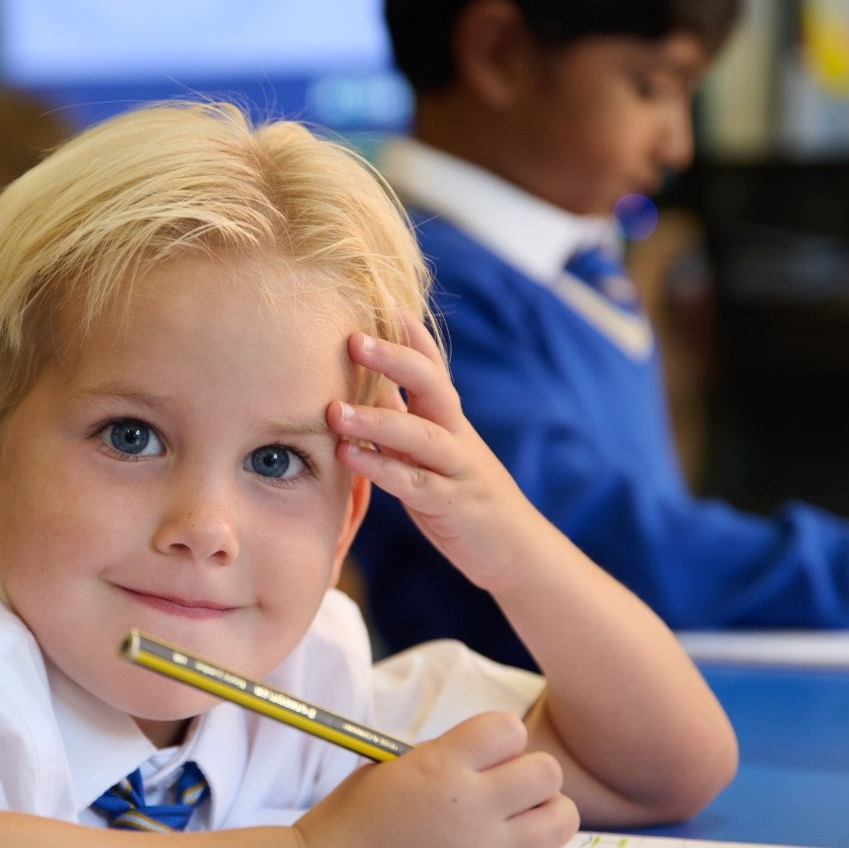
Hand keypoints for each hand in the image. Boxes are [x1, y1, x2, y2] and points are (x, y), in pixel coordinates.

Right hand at [295, 712, 577, 847]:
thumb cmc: (348, 823)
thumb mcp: (390, 771)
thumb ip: (444, 760)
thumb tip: (490, 757)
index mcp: (439, 768)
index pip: (509, 729)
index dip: (500, 737)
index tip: (483, 751)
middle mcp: (470, 809)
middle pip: (547, 773)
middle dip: (531, 773)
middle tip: (505, 785)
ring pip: (559, 821)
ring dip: (543, 813)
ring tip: (511, 817)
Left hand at [329, 311, 546, 594]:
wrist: (516, 551)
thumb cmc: (463, 498)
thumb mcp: (434, 454)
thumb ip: (404, 424)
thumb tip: (364, 393)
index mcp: (450, 419)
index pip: (431, 365)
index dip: (409, 332)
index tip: (382, 296)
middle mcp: (456, 435)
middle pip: (430, 384)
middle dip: (393, 358)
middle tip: (352, 339)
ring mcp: (457, 469)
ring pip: (419, 434)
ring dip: (375, 418)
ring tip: (332, 409)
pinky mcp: (451, 505)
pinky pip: (414, 483)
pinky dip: (381, 468)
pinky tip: (350, 457)